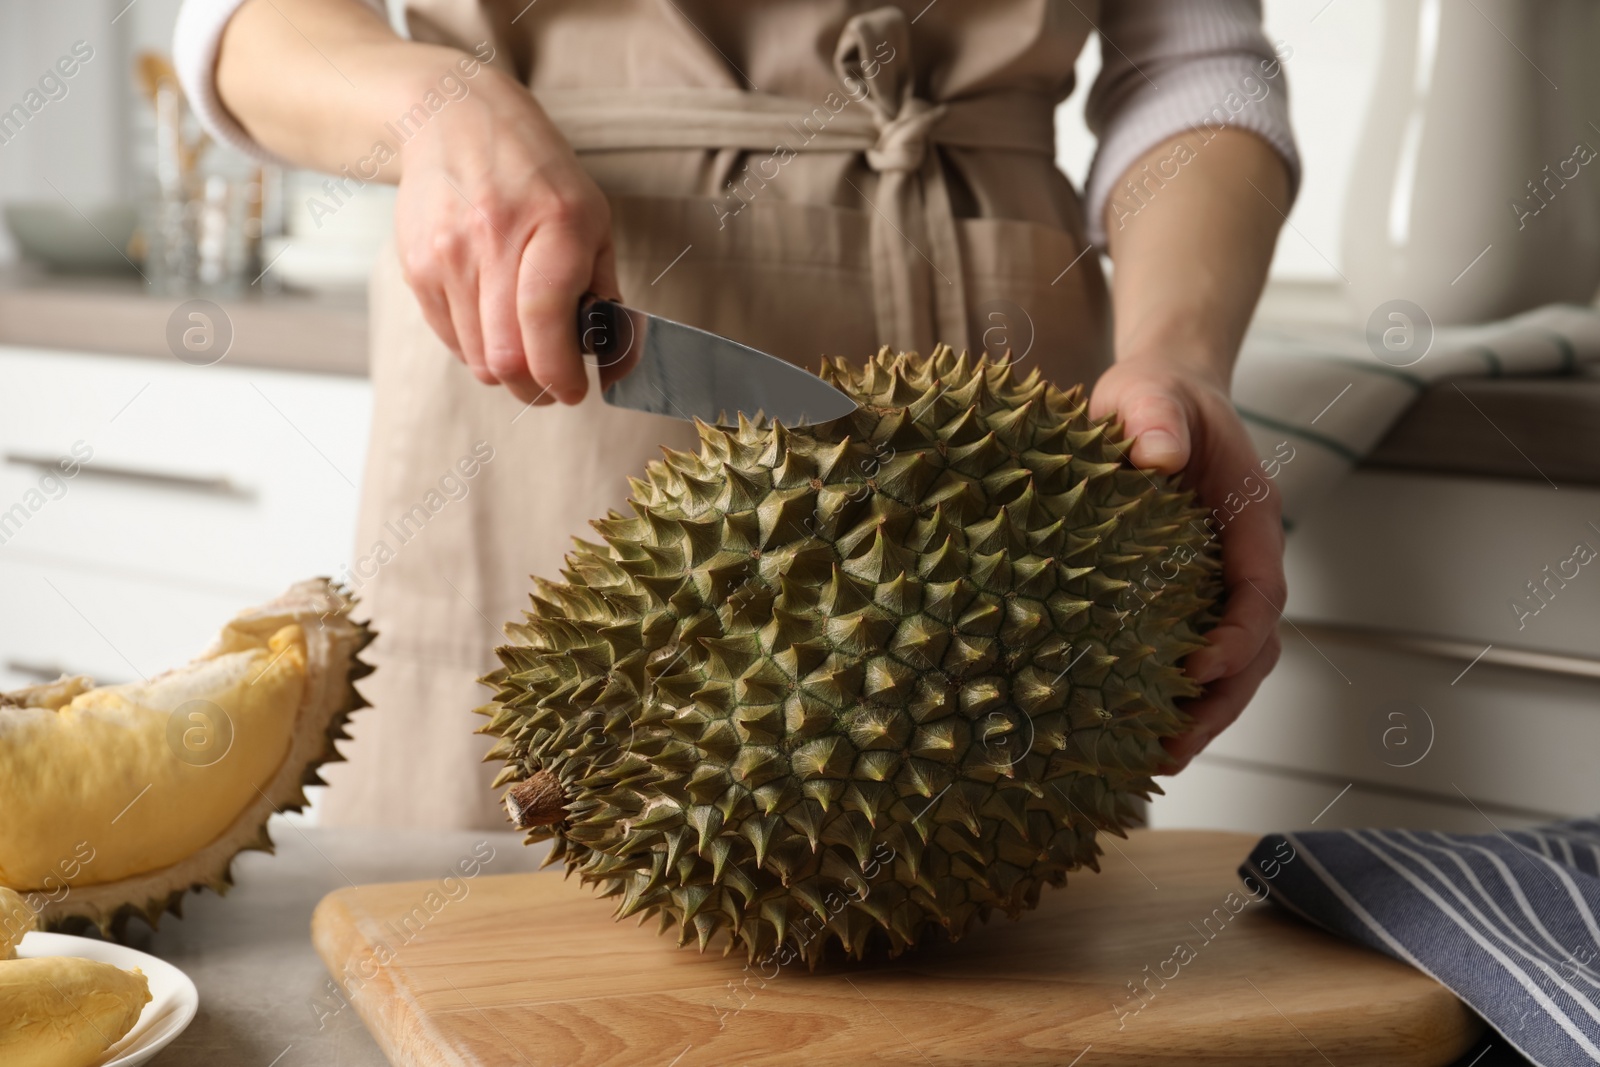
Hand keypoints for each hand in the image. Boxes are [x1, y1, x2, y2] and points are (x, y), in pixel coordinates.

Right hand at [394, 69, 616, 404]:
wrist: (452, 119)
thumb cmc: (536, 176)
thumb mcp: (592, 220)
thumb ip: (606, 294)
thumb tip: (617, 367)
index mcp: (553, 225)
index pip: (545, 323)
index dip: (560, 374)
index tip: (574, 391)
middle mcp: (493, 239)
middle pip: (506, 357)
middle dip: (535, 389)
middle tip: (552, 385)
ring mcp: (447, 255)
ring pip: (477, 358)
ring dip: (507, 372)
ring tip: (525, 348)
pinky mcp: (416, 268)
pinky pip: (451, 340)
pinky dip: (477, 348)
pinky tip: (493, 320)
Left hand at [1089, 357, 1285, 772]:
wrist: (1159, 397)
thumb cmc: (1156, 396)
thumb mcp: (1149, 392)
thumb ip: (1155, 416)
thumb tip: (1160, 456)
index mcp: (1248, 519)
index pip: (1260, 593)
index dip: (1238, 636)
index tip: (1198, 667)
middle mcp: (1243, 560)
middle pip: (1254, 648)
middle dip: (1222, 703)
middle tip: (1173, 748)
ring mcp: (1218, 582)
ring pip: (1233, 665)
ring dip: (1203, 714)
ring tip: (1156, 759)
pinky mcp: (1185, 596)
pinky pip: (1194, 652)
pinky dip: (1177, 696)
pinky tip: (1135, 729)